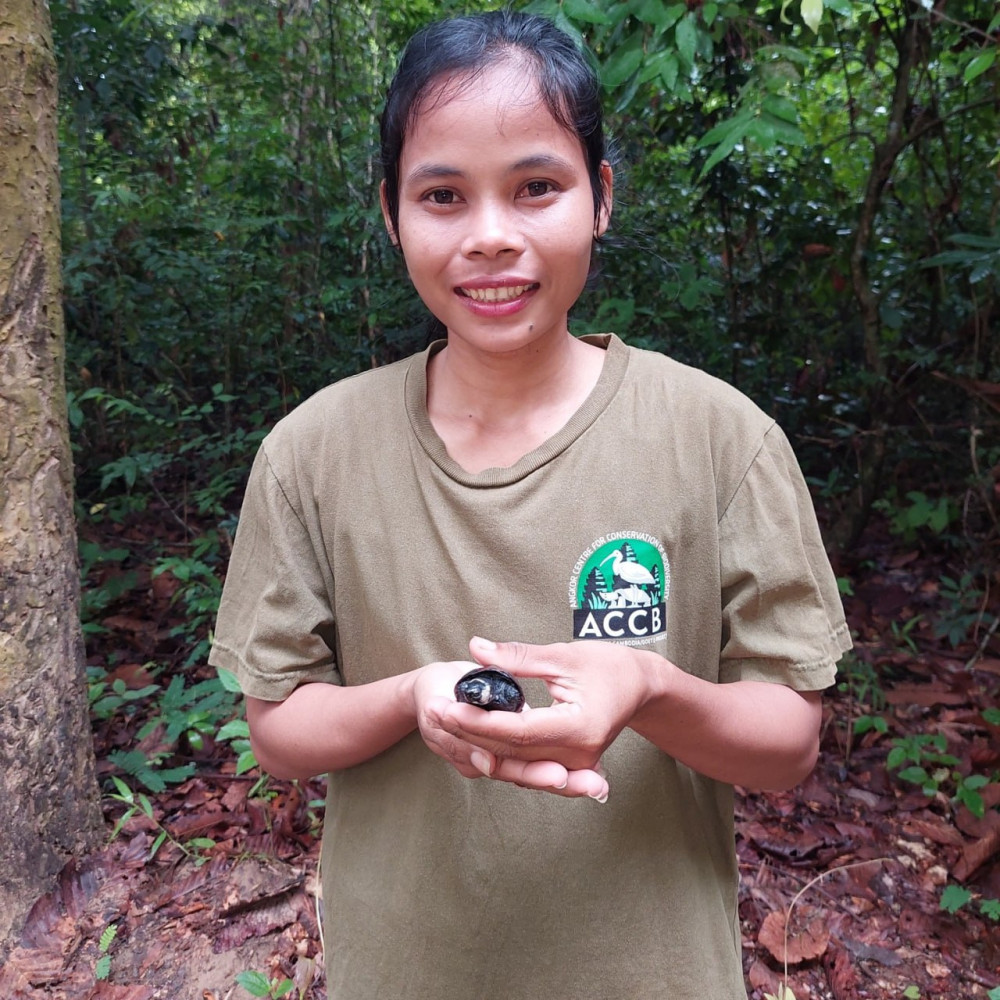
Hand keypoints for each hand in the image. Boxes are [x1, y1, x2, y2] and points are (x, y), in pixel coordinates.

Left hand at [434, 636, 656, 776]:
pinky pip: (525, 762)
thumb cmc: (610, 665)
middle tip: (435, 711)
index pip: (517, 730)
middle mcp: (576, 755)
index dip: (479, 720)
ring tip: (445, 720)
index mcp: (579, 728)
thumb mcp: (564, 655)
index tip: (448, 705)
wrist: (641, 687)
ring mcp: (574, 764)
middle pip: (511, 750)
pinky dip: (497, 749)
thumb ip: (518, 656)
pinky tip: (470, 733)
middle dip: (469, 731)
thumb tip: (476, 648)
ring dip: (478, 742)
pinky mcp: (568, 764)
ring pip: (514, 762)